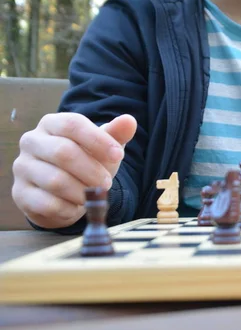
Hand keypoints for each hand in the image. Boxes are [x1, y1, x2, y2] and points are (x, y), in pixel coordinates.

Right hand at [11, 113, 136, 228]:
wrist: (62, 192)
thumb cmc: (85, 162)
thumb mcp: (102, 148)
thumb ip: (115, 135)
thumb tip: (129, 121)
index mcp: (52, 124)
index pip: (73, 124)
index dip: (98, 140)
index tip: (119, 156)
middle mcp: (32, 142)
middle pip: (64, 152)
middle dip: (92, 171)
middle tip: (107, 183)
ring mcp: (23, 167)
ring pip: (55, 180)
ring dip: (82, 192)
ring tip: (94, 195)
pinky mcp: (21, 193)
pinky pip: (47, 203)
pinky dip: (69, 208)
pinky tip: (77, 207)